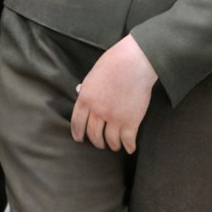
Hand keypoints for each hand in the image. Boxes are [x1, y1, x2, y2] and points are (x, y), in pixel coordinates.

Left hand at [71, 35, 157, 152]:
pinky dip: (129, 146)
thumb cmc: (113, 63)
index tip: (79, 139)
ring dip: (112, 145)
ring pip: (110, 140)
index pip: (77, 122)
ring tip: (114, 146)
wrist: (134, 63)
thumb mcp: (93, 74)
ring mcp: (114, 118)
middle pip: (93, 134)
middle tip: (98, 144)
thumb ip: (86, 87)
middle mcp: (97, 111)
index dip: (77, 133)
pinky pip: (127, 140)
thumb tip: (78, 91)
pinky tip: (129, 148)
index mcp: (85, 99)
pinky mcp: (131, 121)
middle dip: (96, 142)